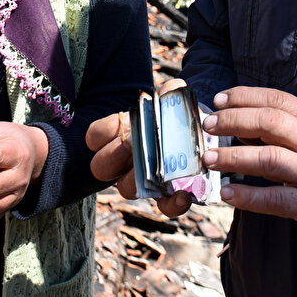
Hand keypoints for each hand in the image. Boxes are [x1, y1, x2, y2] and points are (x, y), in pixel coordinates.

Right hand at [86, 78, 193, 217]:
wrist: (201, 134)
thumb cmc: (178, 117)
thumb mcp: (174, 101)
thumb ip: (170, 93)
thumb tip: (170, 90)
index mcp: (121, 135)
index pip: (95, 137)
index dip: (101, 134)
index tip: (121, 125)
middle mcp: (126, 160)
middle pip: (100, 167)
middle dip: (110, 158)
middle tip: (128, 146)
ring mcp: (144, 180)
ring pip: (126, 188)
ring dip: (136, 181)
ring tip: (155, 172)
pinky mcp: (168, 194)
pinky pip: (163, 206)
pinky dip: (172, 203)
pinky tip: (183, 194)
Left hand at [200, 86, 296, 239]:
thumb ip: (278, 127)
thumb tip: (233, 120)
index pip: (277, 100)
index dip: (244, 97)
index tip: (218, 101)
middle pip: (271, 123)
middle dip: (234, 121)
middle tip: (209, 126)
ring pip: (270, 159)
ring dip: (234, 157)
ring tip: (209, 158)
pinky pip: (275, 199)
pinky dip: (248, 196)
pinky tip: (227, 192)